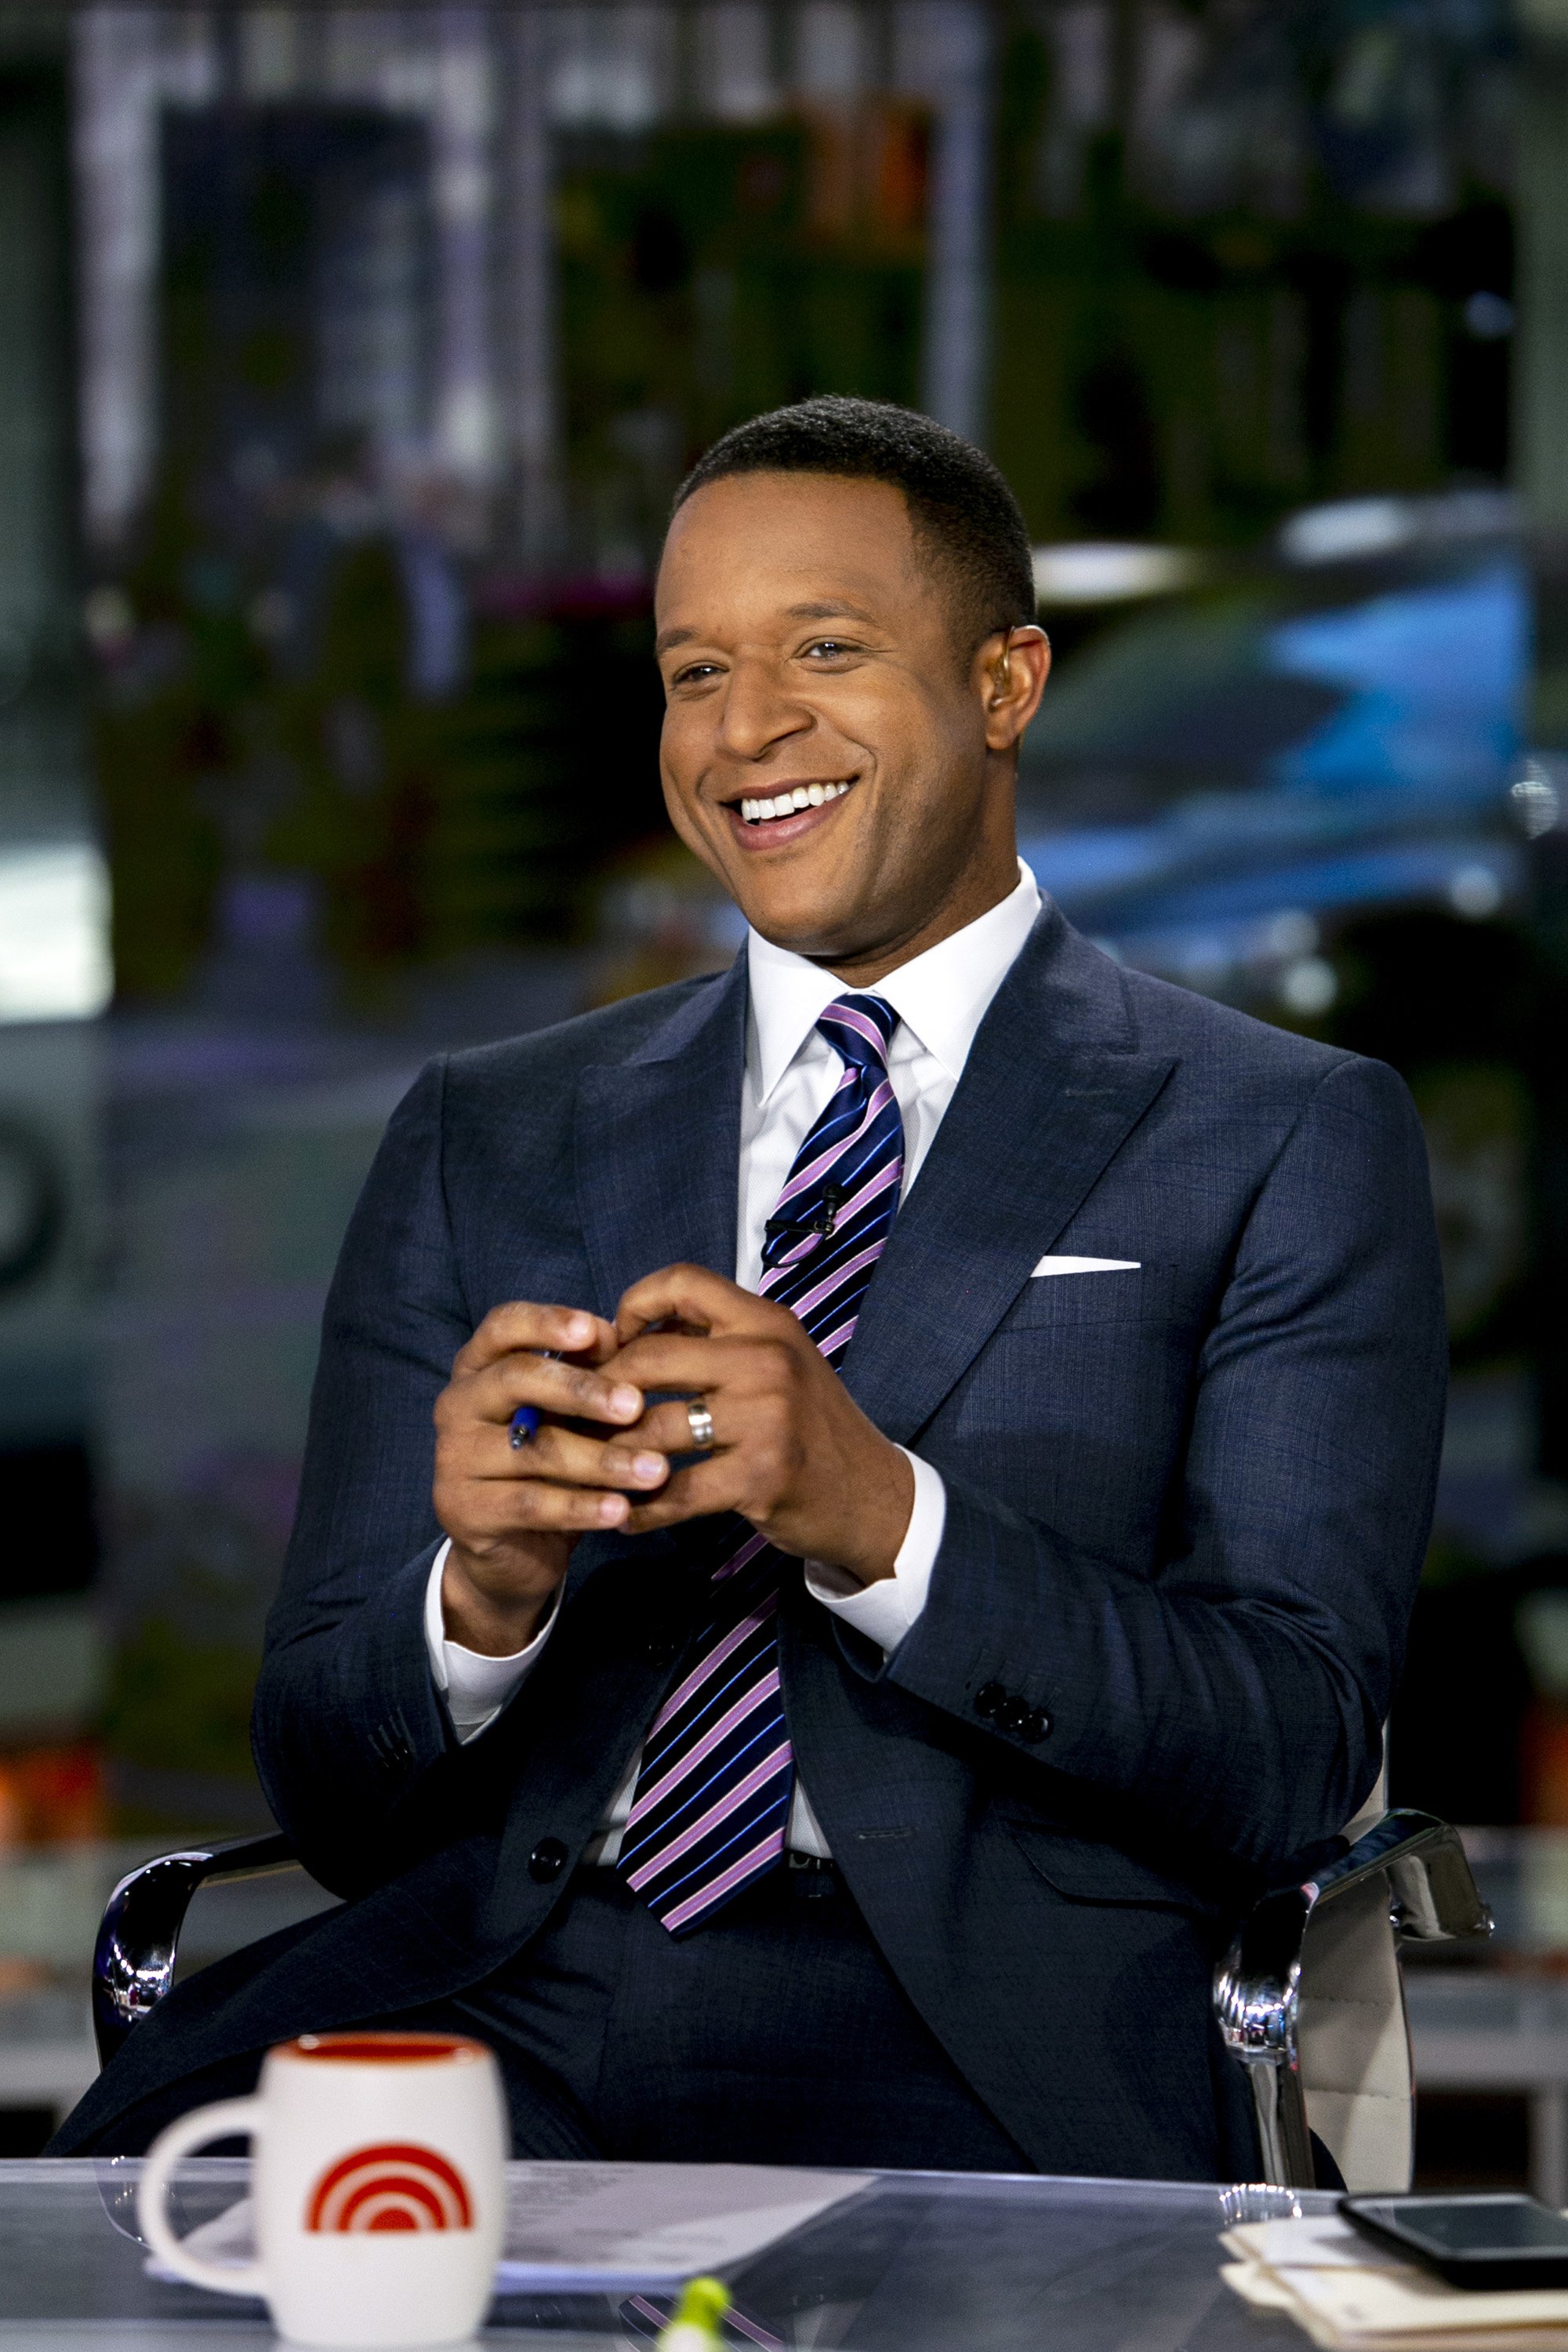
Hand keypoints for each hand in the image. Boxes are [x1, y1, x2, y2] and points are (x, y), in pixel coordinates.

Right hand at [432, 1302, 666, 1654]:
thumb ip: (586, 1373)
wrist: (512, 1547)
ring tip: (654, 1469)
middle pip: (515, 1379)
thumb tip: (614, 1335)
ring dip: (601, 1460)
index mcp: (480, 1366)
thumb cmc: (549, 1460)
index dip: (548, 1322)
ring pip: (533, 1450)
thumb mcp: (568, 1412)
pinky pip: (530, 1503)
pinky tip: (621, 1509)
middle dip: (581, 1390)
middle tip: (636, 1405)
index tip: (597, 1331)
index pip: (503, 1326)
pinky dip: (581, 1508)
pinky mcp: (463, 1509)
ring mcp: (454, 1457)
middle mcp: (458, 1403)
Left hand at [606, 1263, 913, 1583]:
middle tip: (580, 1417)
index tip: (616, 1343)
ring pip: (652, 1427)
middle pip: (650, 1357)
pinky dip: (642, 1507)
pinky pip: (676, 1490)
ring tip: (587, 1469)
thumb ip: (715, 1344)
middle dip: (601, 1391)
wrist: (875, 1496)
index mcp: (767, 1322)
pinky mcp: (762, 1474)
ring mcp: (767, 1416)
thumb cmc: (809, 1429)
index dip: (634, 1305)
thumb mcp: (776, 1365)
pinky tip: (626, 1514)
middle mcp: (767, 1358)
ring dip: (609, 1455)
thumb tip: (628, 1333)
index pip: (683, 1281)